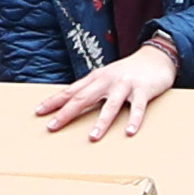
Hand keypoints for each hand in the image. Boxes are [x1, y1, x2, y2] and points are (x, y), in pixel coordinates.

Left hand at [34, 35, 181, 139]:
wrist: (155, 57)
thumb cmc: (127, 71)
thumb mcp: (105, 77)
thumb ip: (91, 89)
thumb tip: (72, 103)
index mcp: (95, 78)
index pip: (71, 91)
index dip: (54, 101)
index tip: (39, 112)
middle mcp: (107, 81)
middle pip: (83, 98)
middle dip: (67, 113)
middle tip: (53, 127)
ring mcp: (125, 85)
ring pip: (110, 105)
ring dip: (101, 122)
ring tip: (92, 137)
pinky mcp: (143, 90)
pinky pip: (138, 108)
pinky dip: (134, 120)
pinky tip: (129, 132)